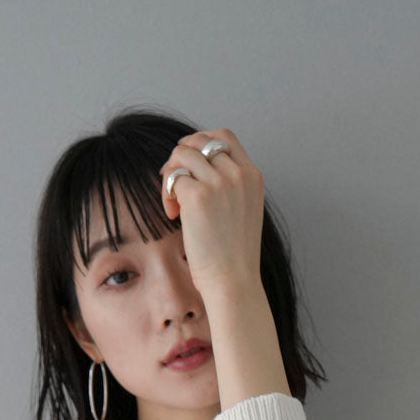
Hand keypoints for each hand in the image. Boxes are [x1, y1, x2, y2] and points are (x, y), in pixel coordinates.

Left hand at [158, 126, 264, 299]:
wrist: (234, 282)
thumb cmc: (233, 256)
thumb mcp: (243, 211)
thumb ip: (230, 186)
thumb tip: (196, 167)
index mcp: (252, 176)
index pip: (223, 136)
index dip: (200, 143)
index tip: (189, 166)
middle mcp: (238, 174)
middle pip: (199, 141)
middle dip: (181, 158)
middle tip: (174, 185)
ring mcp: (219, 183)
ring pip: (182, 155)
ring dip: (171, 175)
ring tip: (174, 205)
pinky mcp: (198, 196)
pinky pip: (173, 178)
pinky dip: (167, 194)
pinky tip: (173, 215)